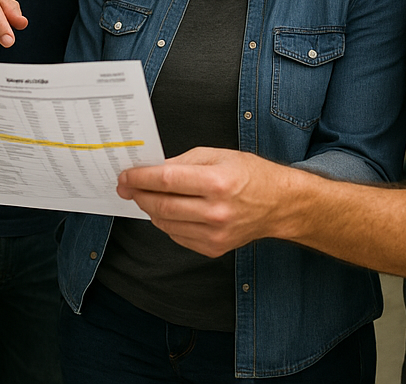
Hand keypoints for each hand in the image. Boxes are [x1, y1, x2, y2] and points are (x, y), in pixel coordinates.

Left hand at [116, 148, 289, 257]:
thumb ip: (182, 162)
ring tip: (145, 195)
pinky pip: (178, 236)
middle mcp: (216, 212)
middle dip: (138, 195)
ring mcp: (215, 234)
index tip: (126, 175)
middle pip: (162, 206)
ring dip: (149, 209)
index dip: (140, 178)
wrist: (279, 204)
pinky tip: (167, 210)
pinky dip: (166, 223)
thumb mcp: (217, 155)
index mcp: (217, 182)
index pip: (167, 181)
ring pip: (166, 224)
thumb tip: (152, 170)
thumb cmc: (250, 174)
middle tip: (126, 186)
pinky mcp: (214, 249)